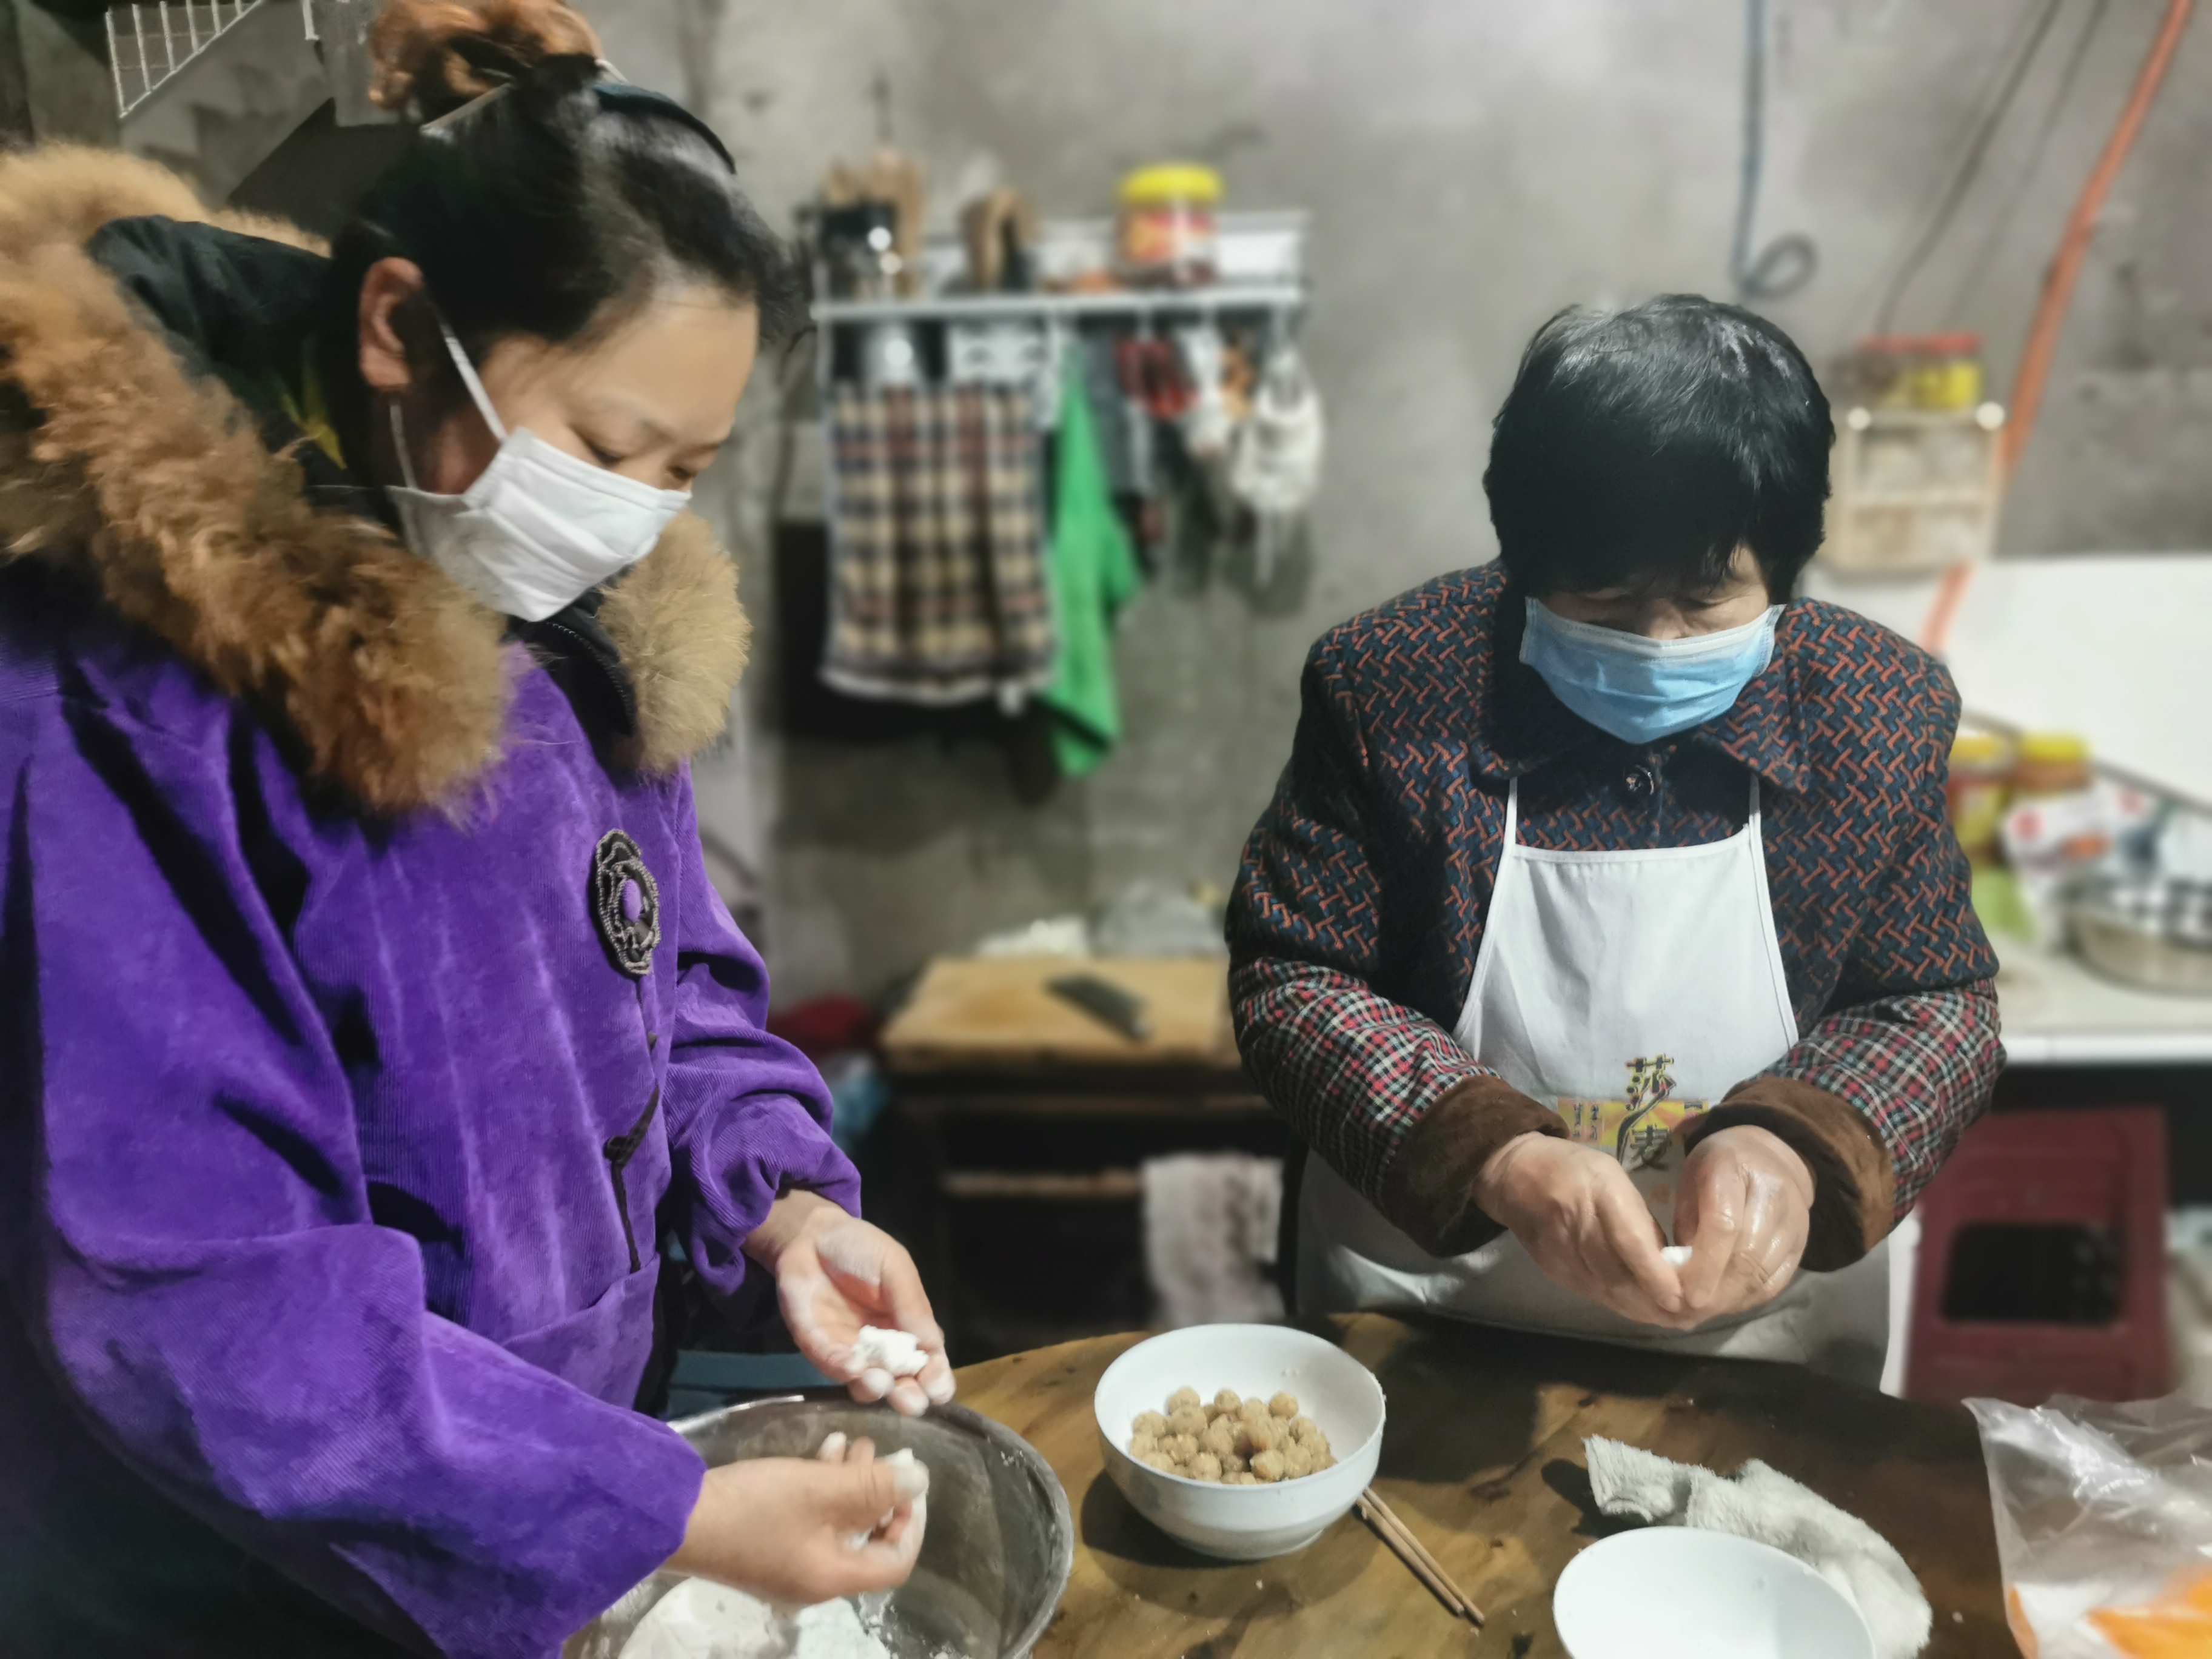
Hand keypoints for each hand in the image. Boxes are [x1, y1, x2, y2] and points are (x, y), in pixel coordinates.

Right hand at [665, 1436, 927, 1603]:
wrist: (676, 1520)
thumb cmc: (755, 1507)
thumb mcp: (821, 1488)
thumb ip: (875, 1485)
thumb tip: (919, 1481)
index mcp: (832, 1577)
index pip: (895, 1563)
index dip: (911, 1522)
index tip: (909, 1482)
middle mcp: (814, 1581)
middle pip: (867, 1542)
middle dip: (878, 1492)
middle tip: (879, 1451)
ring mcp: (786, 1567)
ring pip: (838, 1526)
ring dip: (851, 1484)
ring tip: (851, 1442)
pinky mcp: (765, 1548)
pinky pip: (810, 1522)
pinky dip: (822, 1490)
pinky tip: (821, 1452)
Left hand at [746, 1192, 954, 1415]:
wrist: (811, 1236)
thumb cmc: (861, 1249)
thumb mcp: (894, 1268)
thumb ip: (911, 1304)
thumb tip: (934, 1345)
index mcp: (909, 1328)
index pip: (928, 1360)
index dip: (936, 1377)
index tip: (940, 1391)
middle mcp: (882, 1348)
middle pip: (900, 1382)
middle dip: (907, 1396)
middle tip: (912, 1403)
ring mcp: (850, 1351)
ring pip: (865, 1383)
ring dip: (874, 1387)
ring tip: (880, 1382)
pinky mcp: (818, 1348)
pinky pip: (832, 1365)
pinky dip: (844, 1369)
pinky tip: (853, 1366)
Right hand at [1474, 1132, 1689, 1327]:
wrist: (1515, 1175)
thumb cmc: (1575, 1170)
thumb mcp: (1614, 1178)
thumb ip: (1638, 1220)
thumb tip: (1670, 1263)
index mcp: (1598, 1190)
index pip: (1628, 1240)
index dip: (1653, 1274)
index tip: (1680, 1297)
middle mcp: (1577, 1222)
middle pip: (1616, 1273)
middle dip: (1653, 1301)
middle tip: (1689, 1317)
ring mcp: (1560, 1249)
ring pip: (1604, 1289)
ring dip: (1640, 1309)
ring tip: (1672, 1320)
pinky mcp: (1552, 1267)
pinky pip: (1591, 1292)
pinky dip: (1619, 1305)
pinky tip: (1640, 1311)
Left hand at [1672, 1125, 1812, 1321]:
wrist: (1772, 1157)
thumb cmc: (1718, 1166)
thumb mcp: (1691, 1179)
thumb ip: (1686, 1224)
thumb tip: (1676, 1278)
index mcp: (1735, 1170)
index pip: (1725, 1225)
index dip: (1705, 1265)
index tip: (1684, 1294)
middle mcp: (1774, 1197)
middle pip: (1747, 1258)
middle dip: (1714, 1292)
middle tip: (1685, 1312)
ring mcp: (1795, 1224)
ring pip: (1762, 1276)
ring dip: (1728, 1301)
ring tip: (1699, 1312)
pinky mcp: (1802, 1246)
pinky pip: (1775, 1283)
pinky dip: (1747, 1299)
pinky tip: (1724, 1304)